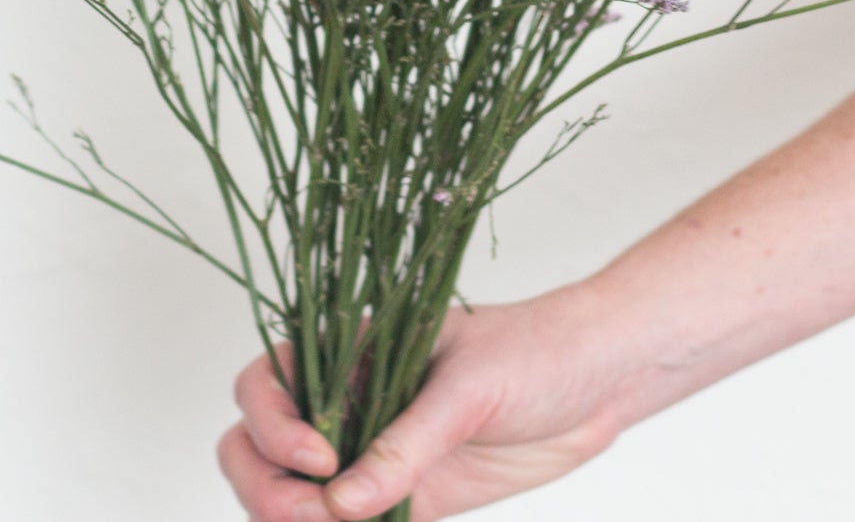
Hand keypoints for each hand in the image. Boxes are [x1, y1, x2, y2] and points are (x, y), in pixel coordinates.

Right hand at [218, 280, 636, 520]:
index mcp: (353, 349)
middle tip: (313, 517)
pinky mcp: (407, 500)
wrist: (599, 379)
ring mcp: (373, 453)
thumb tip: (341, 501)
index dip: (273, 426)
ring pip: (291, 495)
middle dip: (265, 485)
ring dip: (291, 518)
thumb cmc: (536, 350)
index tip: (322, 460)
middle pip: (256, 445)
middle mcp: (350, 400)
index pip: (268, 382)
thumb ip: (408, 440)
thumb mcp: (471, 385)